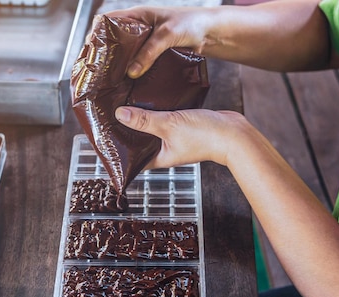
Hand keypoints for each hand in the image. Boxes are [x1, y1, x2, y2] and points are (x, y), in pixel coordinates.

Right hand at [105, 6, 214, 77]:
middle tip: (95, 71)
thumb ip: (149, 52)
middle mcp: (138, 28)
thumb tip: (132, 73)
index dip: (95, 34)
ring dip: (117, 66)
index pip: (107, 21)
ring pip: (124, 54)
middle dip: (103, 55)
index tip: (89, 50)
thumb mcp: (168, 35)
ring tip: (107, 80)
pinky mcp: (154, 55)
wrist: (212, 32)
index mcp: (137, 16)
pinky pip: (137, 63)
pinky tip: (127, 83)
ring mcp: (146, 42)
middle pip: (112, 41)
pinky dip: (131, 72)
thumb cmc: (192, 23)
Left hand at [115, 106, 248, 168]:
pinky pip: (163, 117)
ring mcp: (173, 137)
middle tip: (109, 113)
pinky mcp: (181, 125)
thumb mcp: (170, 125)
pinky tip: (147, 96)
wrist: (235, 133)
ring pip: (150, 126)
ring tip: (123, 101)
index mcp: (157, 157)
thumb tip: (120, 114)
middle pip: (138, 139)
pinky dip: (155, 109)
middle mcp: (163, 149)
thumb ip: (145, 120)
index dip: (117, 149)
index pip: (130, 157)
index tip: (103, 138)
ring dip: (140, 116)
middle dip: (126, 128)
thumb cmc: (206, 136)